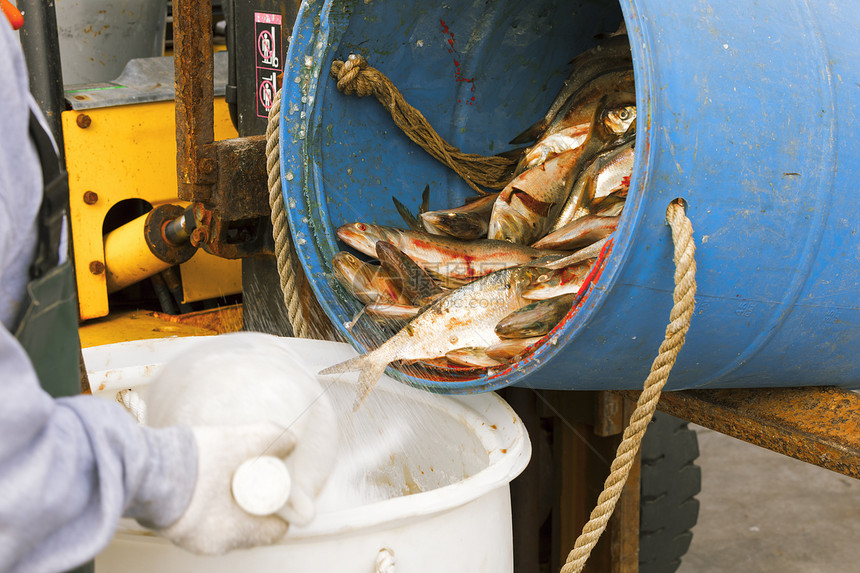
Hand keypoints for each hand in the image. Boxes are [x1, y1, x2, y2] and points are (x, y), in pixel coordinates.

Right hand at [157, 422, 296, 554]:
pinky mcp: (168, 525)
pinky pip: (198, 517)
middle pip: (247, 528)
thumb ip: (271, 439)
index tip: (276, 488)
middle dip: (253, 506)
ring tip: (226, 475)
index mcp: (232, 533)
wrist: (139, 465)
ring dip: (227, 504)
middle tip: (252, 478)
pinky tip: (204, 480)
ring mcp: (187, 537)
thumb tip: (291, 442)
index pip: (273, 531)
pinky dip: (206, 502)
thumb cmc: (190, 462)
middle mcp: (210, 544)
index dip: (279, 509)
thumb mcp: (240, 442)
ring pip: (221, 523)